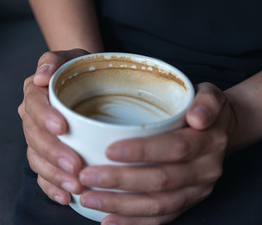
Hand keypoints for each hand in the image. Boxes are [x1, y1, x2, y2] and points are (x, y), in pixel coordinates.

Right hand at [18, 49, 88, 204]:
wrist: (84, 84)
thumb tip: (40, 76)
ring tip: (74, 186)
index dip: (45, 117)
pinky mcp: (45, 155)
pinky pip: (42, 174)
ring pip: (37, 159)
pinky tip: (65, 197)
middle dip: (54, 153)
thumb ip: (53, 61)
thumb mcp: (71, 58)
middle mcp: (31, 117)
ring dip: (54, 175)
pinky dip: (51, 187)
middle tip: (75, 167)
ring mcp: (36, 138)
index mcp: (34, 93)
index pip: (34, 105)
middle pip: (35, 137)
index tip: (62, 128)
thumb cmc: (80, 71)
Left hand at [78, 83, 236, 224]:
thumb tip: (197, 117)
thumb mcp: (209, 95)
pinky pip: (160, 218)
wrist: (220, 132)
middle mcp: (205, 170)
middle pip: (161, 180)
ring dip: (120, 205)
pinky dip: (133, 222)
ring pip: (158, 205)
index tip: (108, 151)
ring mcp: (196, 191)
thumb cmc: (202, 110)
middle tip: (86, 176)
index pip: (175, 148)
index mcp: (208, 142)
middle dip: (120, 181)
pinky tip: (107, 220)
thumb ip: (206, 101)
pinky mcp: (187, 203)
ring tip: (89, 199)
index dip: (143, 151)